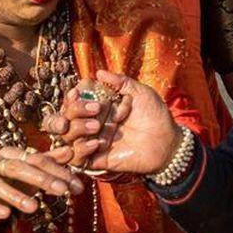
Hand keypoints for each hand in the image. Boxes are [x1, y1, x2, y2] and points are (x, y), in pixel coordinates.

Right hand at [0, 144, 82, 228]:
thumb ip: (48, 162)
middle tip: (62, 191)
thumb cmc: (9, 182)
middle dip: (41, 179)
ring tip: (34, 207)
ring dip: (16, 196)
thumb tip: (70, 151)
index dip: (57, 171)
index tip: (76, 186)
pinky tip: (6, 214)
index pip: (35, 159)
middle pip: (17, 167)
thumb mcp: (30, 172)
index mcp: (10, 153)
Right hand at [54, 71, 180, 175]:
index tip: (78, 92)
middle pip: (65, 117)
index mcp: (98, 107)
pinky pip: (75, 158)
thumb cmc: (155, 116)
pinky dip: (81, 150)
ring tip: (97, 126)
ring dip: (78, 128)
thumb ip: (121, 82)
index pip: (73, 101)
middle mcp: (91, 123)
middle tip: (96, 108)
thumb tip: (99, 73)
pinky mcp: (96, 159)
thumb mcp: (141, 93)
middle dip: (75, 110)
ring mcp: (92, 141)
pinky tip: (97, 144)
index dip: (71, 97)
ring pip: (67, 136)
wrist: (167, 143)